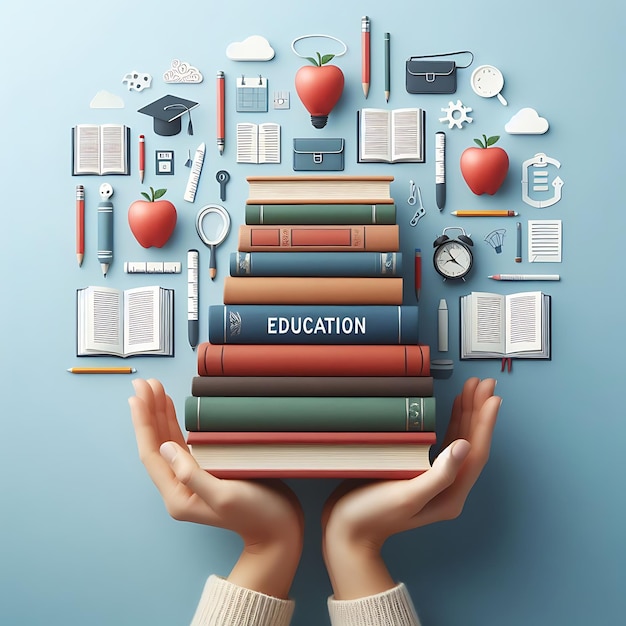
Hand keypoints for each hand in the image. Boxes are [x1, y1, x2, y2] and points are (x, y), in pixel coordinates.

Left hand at [129, 378, 303, 597]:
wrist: (279, 531)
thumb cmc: (256, 514)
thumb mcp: (224, 496)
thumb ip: (192, 474)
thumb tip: (165, 447)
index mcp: (178, 495)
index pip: (152, 453)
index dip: (143, 422)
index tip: (137, 395)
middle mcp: (180, 486)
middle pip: (157, 444)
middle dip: (149, 412)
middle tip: (144, 382)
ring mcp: (192, 479)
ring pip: (169, 441)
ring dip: (160, 414)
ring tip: (153, 389)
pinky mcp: (208, 471)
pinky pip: (184, 443)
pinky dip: (176, 423)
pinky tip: (172, 408)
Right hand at [322, 377, 500, 599]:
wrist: (347, 530)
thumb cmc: (373, 515)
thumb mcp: (407, 496)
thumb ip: (439, 474)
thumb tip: (464, 445)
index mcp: (451, 495)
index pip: (476, 453)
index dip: (485, 424)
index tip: (493, 397)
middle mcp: (448, 486)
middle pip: (470, 443)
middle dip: (478, 411)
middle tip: (485, 382)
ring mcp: (434, 478)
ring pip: (458, 439)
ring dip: (466, 413)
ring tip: (473, 387)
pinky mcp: (419, 470)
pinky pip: (442, 441)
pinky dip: (450, 422)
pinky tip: (453, 407)